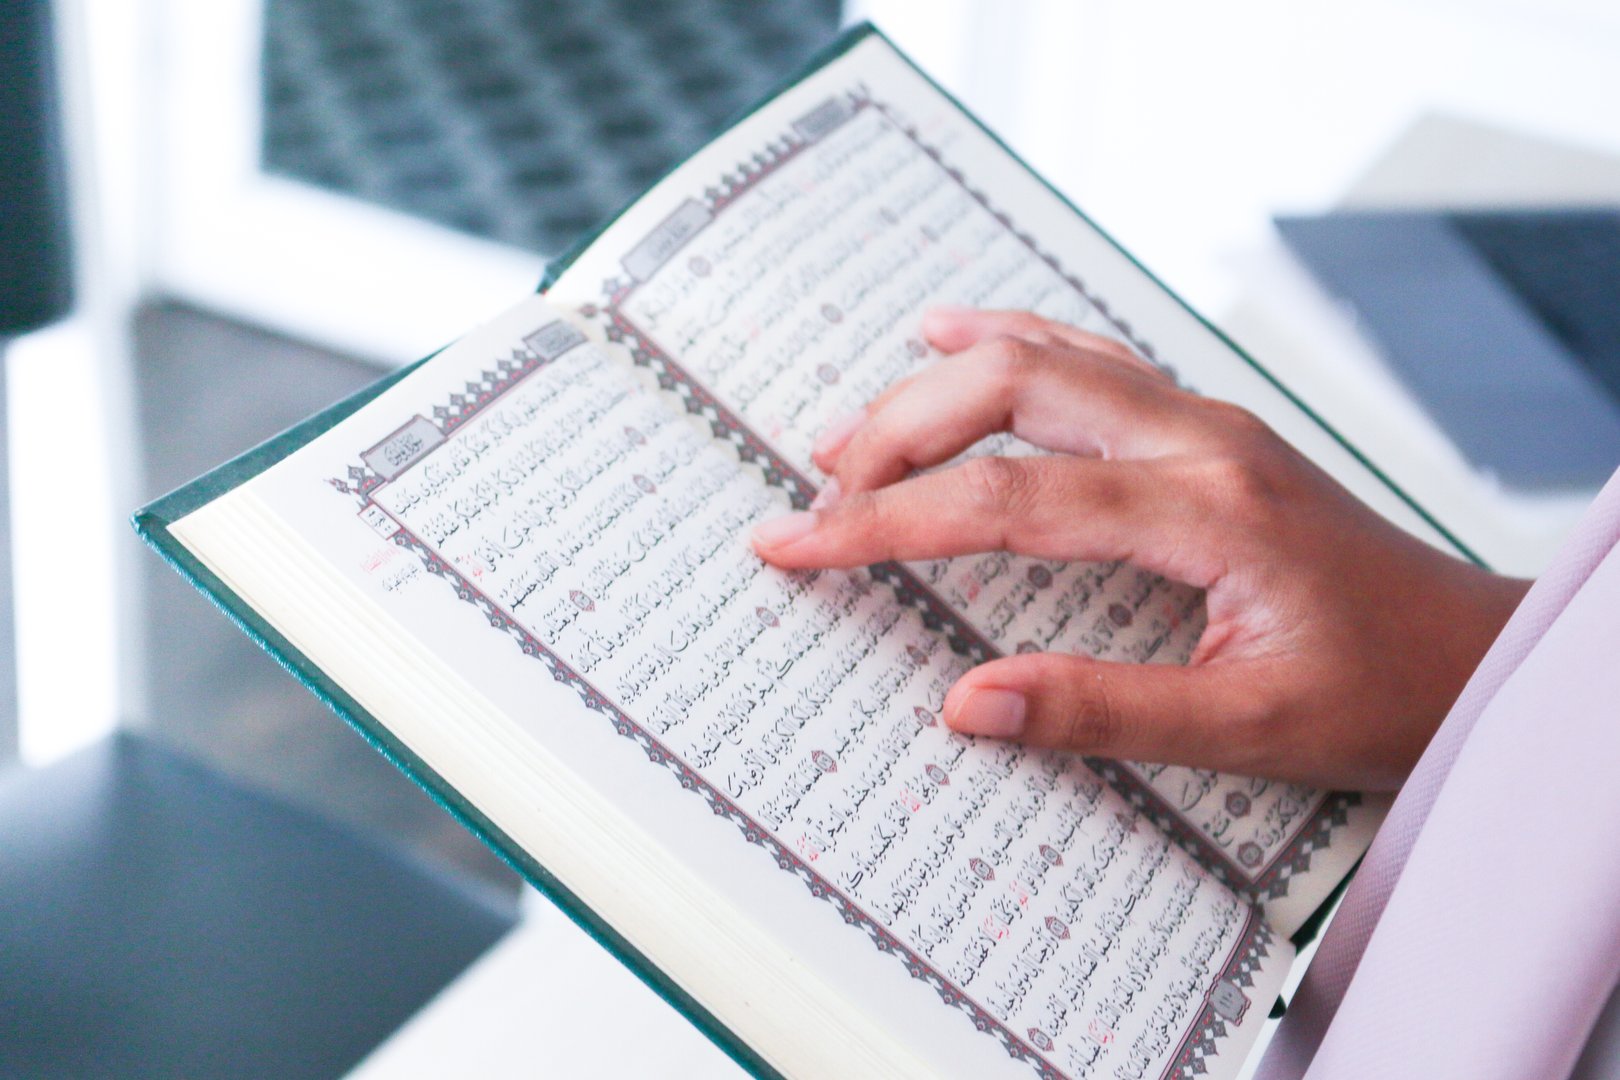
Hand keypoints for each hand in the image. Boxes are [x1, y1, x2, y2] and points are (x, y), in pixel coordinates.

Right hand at [750, 308, 1528, 789]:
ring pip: (1043, 357)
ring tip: (847, 431)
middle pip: (1011, 390)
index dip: (886, 521)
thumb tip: (969, 704)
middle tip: (816, 491)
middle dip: (893, 434)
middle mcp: (1199, 439)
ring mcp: (1204, 419)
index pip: (1007, 500)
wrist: (1469, 651)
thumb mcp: (1250, 729)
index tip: (797, 542)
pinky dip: (1007, 341)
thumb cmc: (1380, 692)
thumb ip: (1106, 710)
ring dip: (935, 387)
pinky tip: (953, 335)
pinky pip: (1088, 355)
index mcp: (1206, 510)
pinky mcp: (1204, 424)